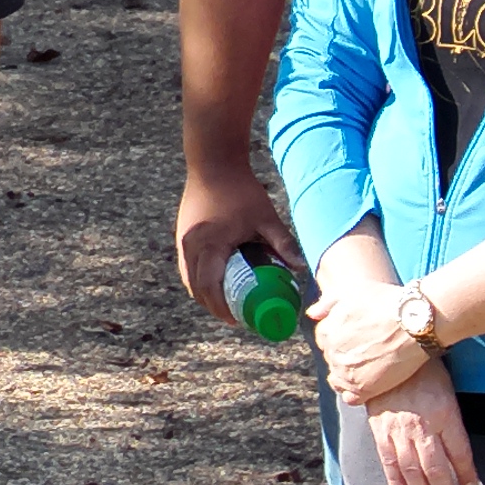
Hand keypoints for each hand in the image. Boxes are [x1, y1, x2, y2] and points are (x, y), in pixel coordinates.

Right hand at [173, 158, 296, 326]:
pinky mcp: (183, 236)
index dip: (222, 308)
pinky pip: (188, 267)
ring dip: (205, 295)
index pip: (210, 287)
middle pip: (197, 289)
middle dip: (214, 307)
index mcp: (209, 244)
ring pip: (189, 279)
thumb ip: (283, 242)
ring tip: (226, 304)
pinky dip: (200, 280)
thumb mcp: (265, 218)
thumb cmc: (240, 190)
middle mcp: (191, 246)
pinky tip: (215, 283)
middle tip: (235, 317)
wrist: (213, 163)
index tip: (238, 321)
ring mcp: (183, 241)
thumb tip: (301, 267)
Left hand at [313, 283, 434, 406]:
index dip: (340, 338)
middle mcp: (332, 353)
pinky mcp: (363, 389)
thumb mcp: (353, 293)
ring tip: (370, 367)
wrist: (414, 322)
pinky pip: (350, 398)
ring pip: (339, 380)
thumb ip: (328, 303)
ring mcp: (346, 373)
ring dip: (349, 374)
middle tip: (367, 351)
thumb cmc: (387, 303)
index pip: (324, 339)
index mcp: (327, 331)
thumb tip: (312, 314)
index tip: (356, 337)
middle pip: (333, 359)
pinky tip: (370, 383)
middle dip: (345, 355)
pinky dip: (356, 393)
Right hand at [362, 362, 482, 484]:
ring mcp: (398, 429)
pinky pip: (388, 461)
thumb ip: (452, 423)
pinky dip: (395, 483)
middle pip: (435, 468)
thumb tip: (458, 455)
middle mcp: (422, 426)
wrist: (389, 351)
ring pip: (412, 470)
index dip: (466, 475)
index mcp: (444, 414)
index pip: (460, 453)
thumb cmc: (425, 371)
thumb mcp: (448, 392)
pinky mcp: (380, 430)